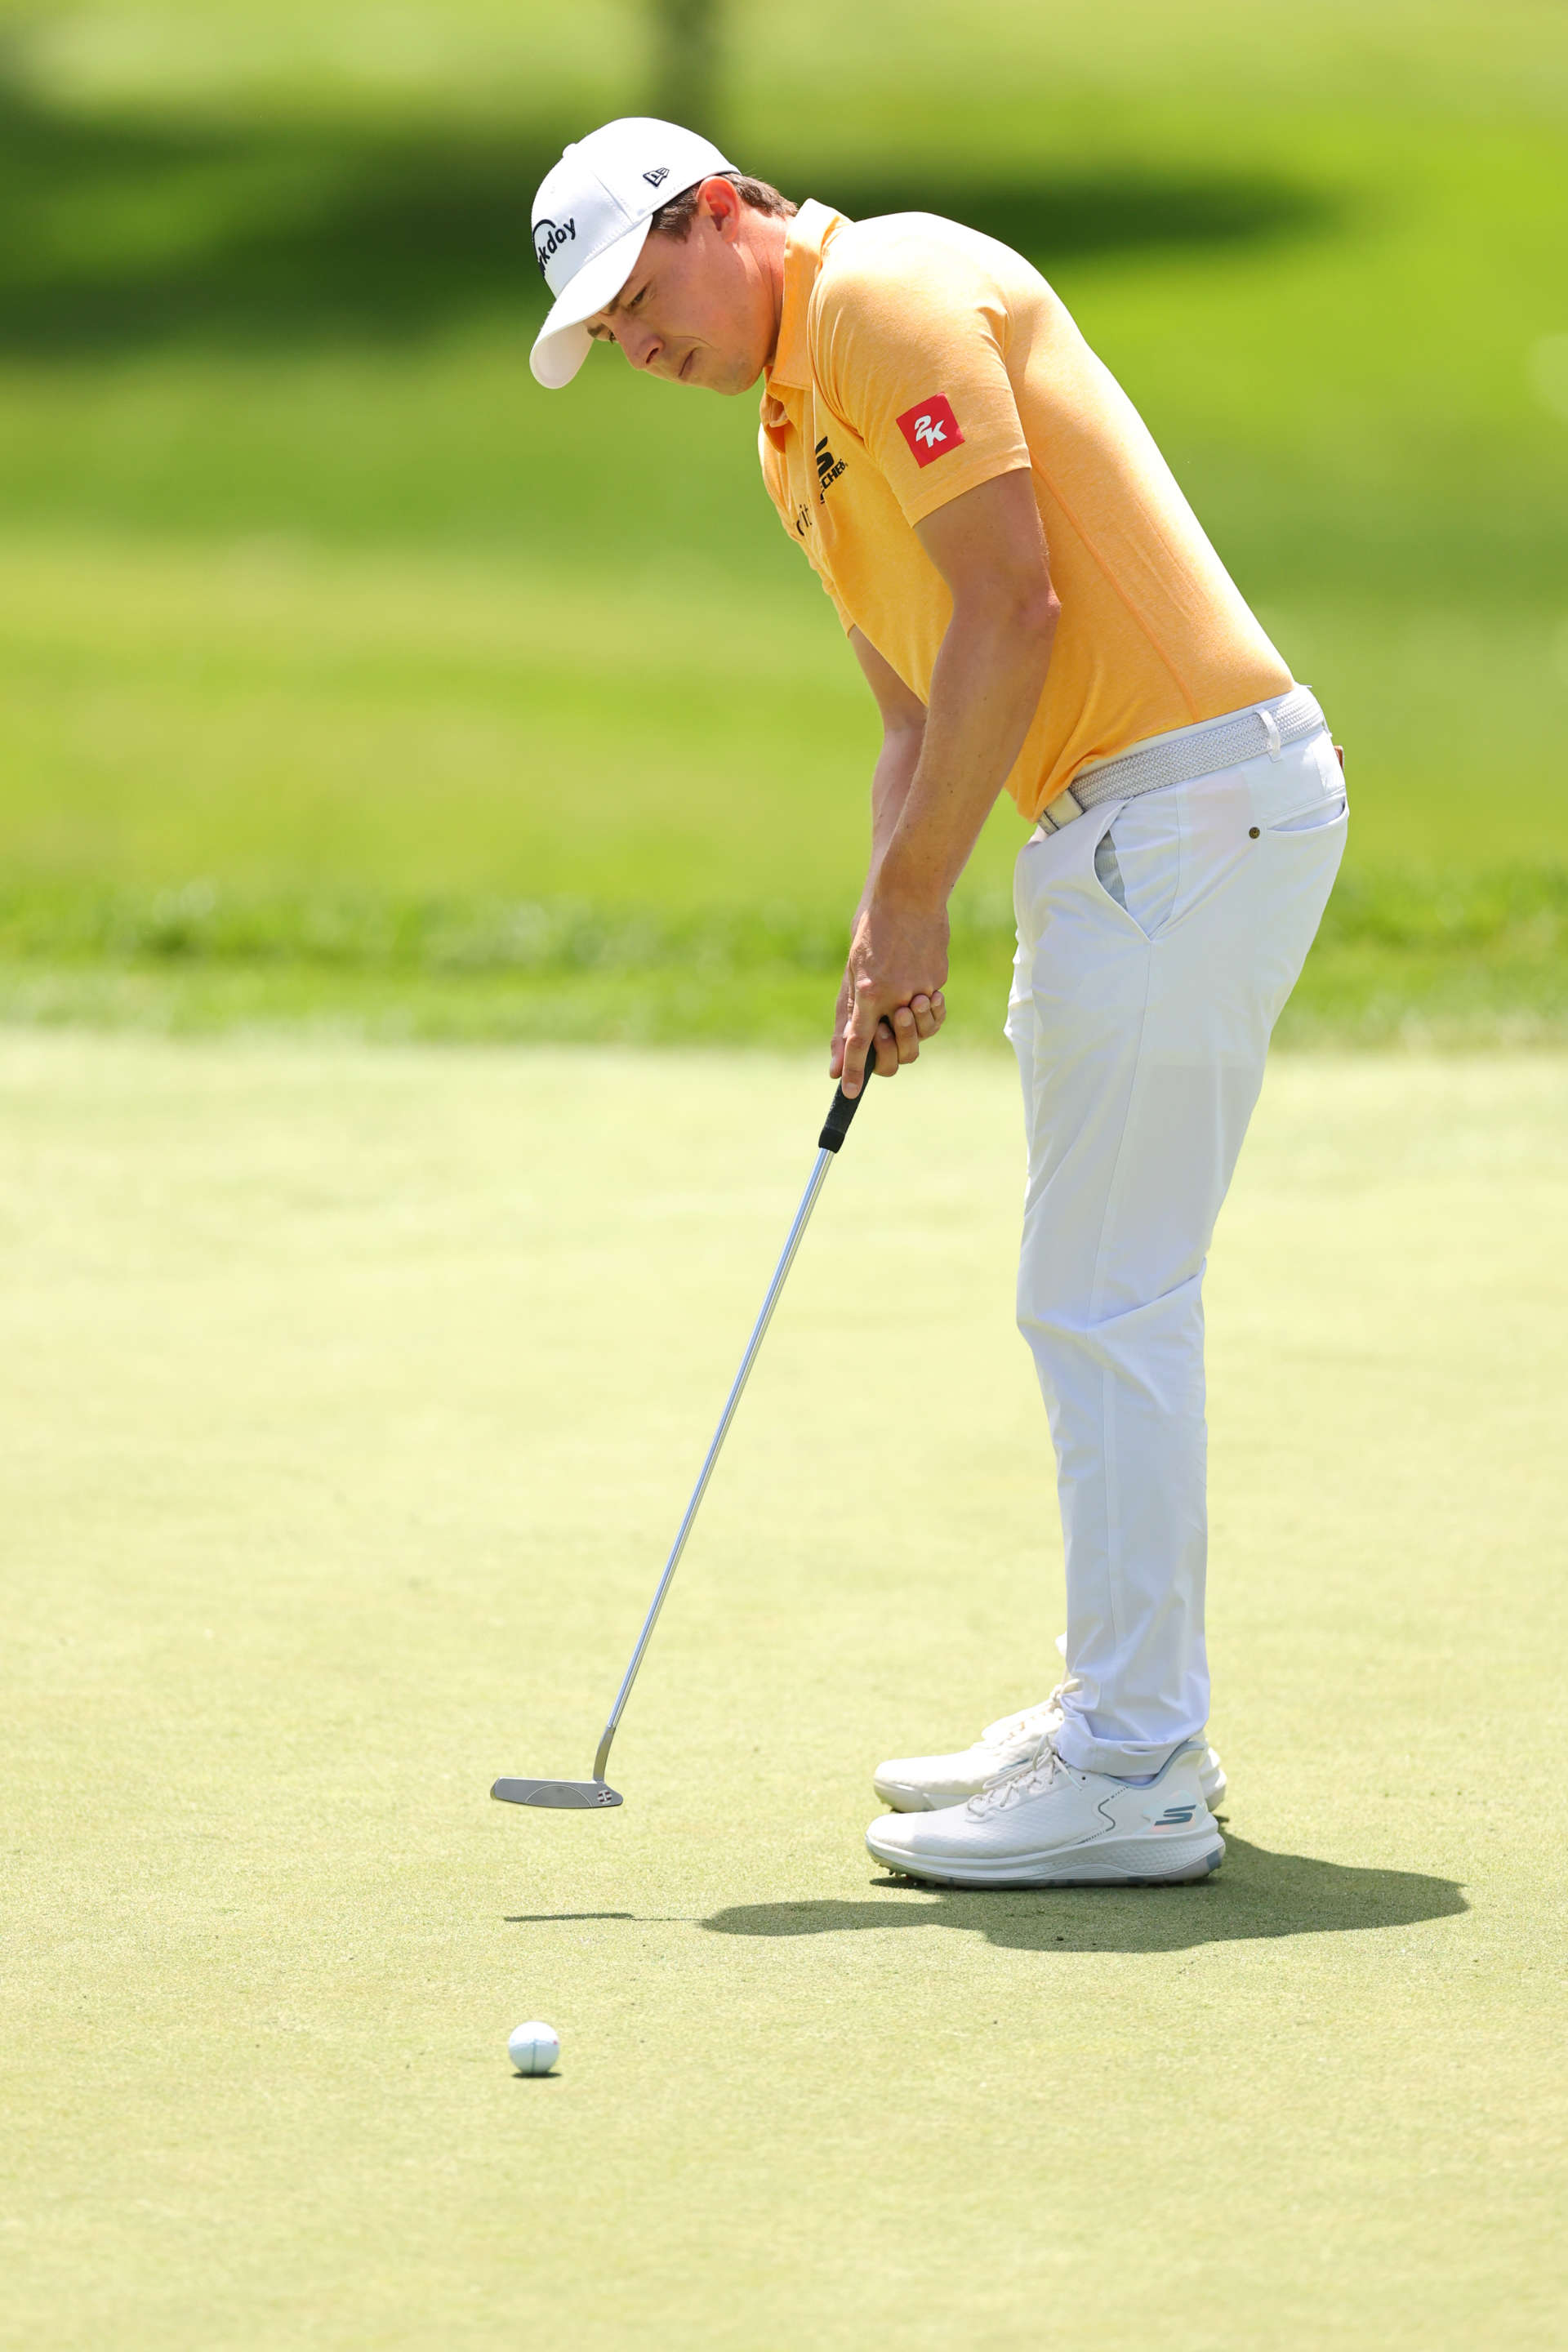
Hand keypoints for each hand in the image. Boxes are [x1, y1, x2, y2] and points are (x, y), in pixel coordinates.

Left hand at [830, 889, 948, 1096]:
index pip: (859, 1044)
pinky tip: (920, 987)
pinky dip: (927, 1005)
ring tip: (907, 1005)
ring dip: (916, 1029)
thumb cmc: (872, 929)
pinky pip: (934, 1007)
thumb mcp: (852, 971)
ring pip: (924, 1032)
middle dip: (892, 1054)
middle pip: (900, 1052)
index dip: (854, 1071)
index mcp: (868, 991)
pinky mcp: (939, 979)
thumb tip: (834, 1064)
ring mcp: (922, 988)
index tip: (849, 1093)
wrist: (908, 892)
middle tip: (885, 1034)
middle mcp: (896, 995)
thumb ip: (848, 1018)